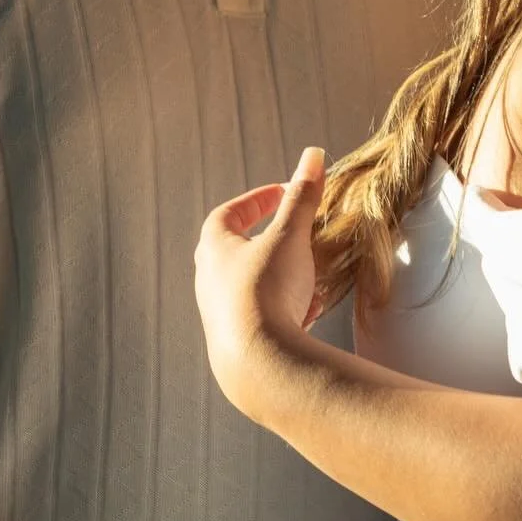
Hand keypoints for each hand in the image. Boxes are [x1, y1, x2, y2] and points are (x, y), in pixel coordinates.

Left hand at [194, 147, 325, 420]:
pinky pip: (261, 316)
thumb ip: (302, 196)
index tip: (284, 194)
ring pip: (251, 285)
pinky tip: (308, 312)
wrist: (258, 366)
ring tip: (310, 273)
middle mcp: (209, 281)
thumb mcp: (290, 235)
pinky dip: (284, 307)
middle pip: (235, 250)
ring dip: (280, 275)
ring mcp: (220, 315)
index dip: (256, 200)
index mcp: (213, 249)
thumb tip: (313, 154)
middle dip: (268, 239)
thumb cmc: (267, 290)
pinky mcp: (236, 344)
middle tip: (294, 233)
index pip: (228, 214)